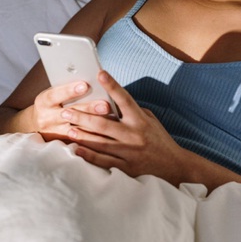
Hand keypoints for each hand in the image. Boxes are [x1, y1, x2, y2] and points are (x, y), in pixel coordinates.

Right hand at [31, 80, 112, 141]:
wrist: (36, 126)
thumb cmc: (51, 104)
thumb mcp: (52, 94)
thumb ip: (66, 90)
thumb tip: (90, 80)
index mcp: (43, 101)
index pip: (55, 95)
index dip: (69, 91)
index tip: (85, 85)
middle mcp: (47, 118)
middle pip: (70, 113)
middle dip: (89, 109)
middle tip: (105, 105)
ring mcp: (55, 132)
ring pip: (77, 130)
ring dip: (95, 125)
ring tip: (110, 119)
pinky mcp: (63, 142)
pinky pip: (80, 141)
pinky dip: (94, 137)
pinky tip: (108, 133)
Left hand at [66, 71, 185, 182]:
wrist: (174, 166)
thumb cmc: (159, 140)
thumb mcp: (150, 120)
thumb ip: (133, 111)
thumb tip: (113, 101)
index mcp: (140, 120)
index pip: (124, 99)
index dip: (112, 86)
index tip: (100, 73)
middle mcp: (134, 135)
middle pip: (103, 124)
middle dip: (83, 116)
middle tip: (67, 110)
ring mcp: (129, 152)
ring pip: (100, 143)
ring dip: (82, 135)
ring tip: (67, 128)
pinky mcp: (126, 168)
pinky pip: (103, 161)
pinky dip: (89, 155)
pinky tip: (77, 149)